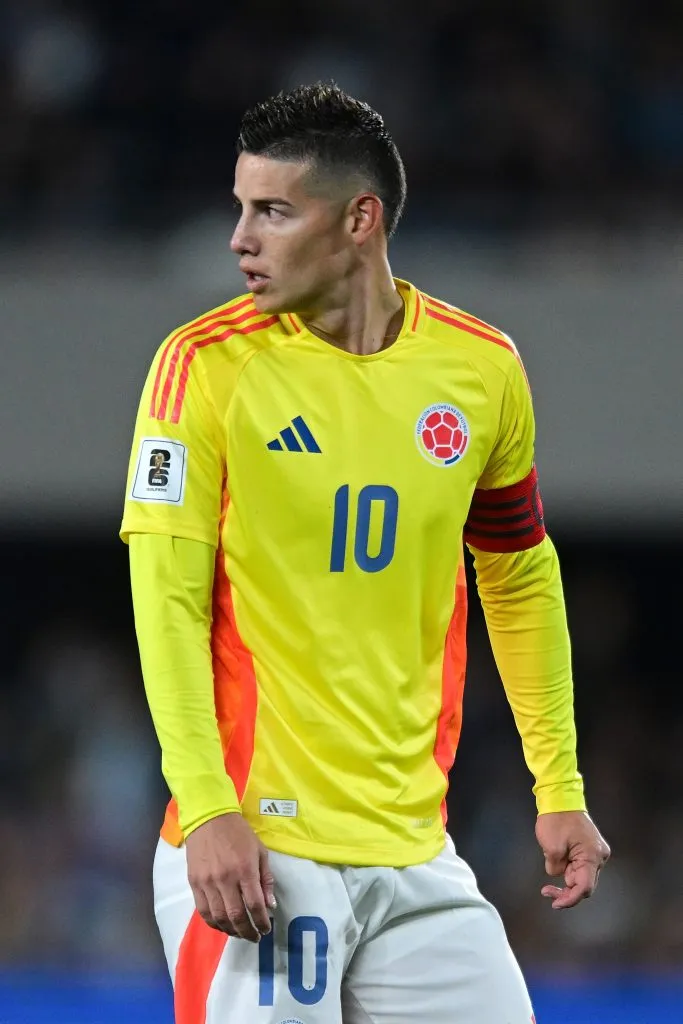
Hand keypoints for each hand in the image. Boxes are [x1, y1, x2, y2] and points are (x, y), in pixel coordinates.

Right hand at [185, 812, 275, 941]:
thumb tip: (270, 905)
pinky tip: (222, 925)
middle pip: (237, 916)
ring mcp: (208, 883)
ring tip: (240, 933)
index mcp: (245, 870)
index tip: (266, 929)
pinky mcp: (194, 883)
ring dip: (231, 931)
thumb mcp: (260, 851)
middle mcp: (225, 879)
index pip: (255, 905)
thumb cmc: (239, 833)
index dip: (262, 922)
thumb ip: (265, 878)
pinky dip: (214, 923)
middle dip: (248, 932)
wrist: (209, 819)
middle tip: (255, 937)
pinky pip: (203, 911)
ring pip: (219, 917)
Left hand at [536, 810, 609, 909]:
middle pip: (584, 884)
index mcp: (592, 856)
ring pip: (581, 876)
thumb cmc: (556, 819)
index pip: (584, 888)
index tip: (555, 903)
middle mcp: (599, 856)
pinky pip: (579, 866)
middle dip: (566, 891)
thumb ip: (556, 868)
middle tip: (546, 891)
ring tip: (551, 863)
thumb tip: (558, 873)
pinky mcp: (589, 849)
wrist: (560, 797)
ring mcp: (596, 852)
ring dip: (566, 878)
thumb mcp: (551, 848)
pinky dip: (567, 868)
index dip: (570, 900)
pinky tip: (557, 857)